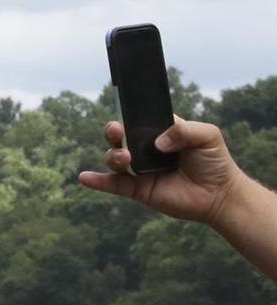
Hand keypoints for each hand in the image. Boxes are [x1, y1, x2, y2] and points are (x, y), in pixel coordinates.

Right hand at [80, 118, 244, 227]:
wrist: (220, 194)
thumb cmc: (215, 162)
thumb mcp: (207, 135)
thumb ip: (184, 130)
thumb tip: (158, 142)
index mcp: (159, 132)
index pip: (138, 119)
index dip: (130, 114)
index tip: (124, 110)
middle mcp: (145, 149)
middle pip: (120, 137)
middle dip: (113, 131)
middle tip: (118, 131)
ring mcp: (140, 169)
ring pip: (115, 159)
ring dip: (113, 156)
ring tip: (125, 159)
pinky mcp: (138, 189)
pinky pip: (112, 184)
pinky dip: (97, 181)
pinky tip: (85, 178)